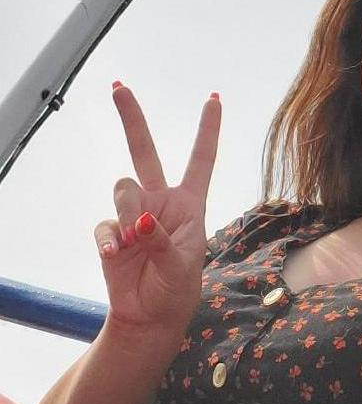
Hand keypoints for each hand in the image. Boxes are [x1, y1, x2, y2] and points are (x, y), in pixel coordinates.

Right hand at [95, 83, 221, 338]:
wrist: (150, 317)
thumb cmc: (177, 289)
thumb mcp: (181, 264)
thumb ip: (160, 239)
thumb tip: (139, 220)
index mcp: (191, 203)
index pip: (201, 159)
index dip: (208, 129)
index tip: (213, 98)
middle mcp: (161, 202)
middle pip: (145, 152)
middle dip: (132, 119)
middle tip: (118, 87)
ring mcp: (134, 214)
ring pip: (124, 187)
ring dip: (129, 212)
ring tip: (137, 241)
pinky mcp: (112, 232)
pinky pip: (105, 223)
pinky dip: (110, 238)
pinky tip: (116, 254)